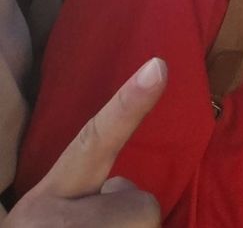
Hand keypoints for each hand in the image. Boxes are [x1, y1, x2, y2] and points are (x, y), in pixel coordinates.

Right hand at [10, 57, 164, 224]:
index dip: (127, 106)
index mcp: (47, 198)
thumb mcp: (49, 220)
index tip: (159, 66)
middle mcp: (54, 219)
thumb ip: (91, 197)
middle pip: (141, 207)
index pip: (91, 143)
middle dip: (129, 222)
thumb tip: (123, 192)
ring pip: (146, 227)